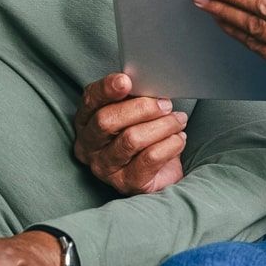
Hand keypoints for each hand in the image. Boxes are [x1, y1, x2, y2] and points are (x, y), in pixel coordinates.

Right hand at [71, 73, 187, 195]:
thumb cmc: (145, 133)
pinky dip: (170, 144)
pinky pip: (150, 158)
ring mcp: (105, 167)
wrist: (163, 172)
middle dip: (141, 108)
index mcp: (85, 121)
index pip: (90, 100)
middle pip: (107, 121)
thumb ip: (133, 96)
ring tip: (178, 120)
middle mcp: (88, 146)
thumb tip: (147, 81)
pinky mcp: (126, 184)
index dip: (106, 89)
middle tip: (166, 104)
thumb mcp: (135, 112)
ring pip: (131, 139)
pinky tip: (179, 139)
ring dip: (161, 126)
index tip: (126, 81)